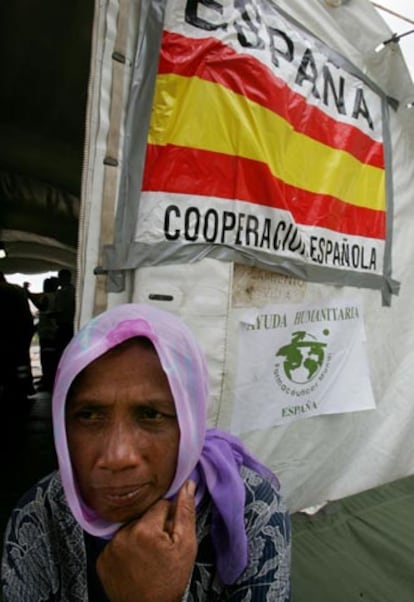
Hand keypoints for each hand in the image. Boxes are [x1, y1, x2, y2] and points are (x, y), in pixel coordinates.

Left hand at [96, 481, 196, 601]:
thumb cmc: (169, 582)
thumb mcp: (186, 546)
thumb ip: (186, 512)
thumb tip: (188, 486)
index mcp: (144, 529)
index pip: (160, 504)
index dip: (170, 518)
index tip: (171, 534)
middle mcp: (123, 535)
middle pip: (144, 515)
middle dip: (154, 526)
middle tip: (161, 547)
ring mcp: (110, 548)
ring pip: (131, 527)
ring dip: (140, 535)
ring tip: (148, 556)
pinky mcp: (102, 558)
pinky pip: (118, 542)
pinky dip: (126, 547)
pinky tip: (135, 561)